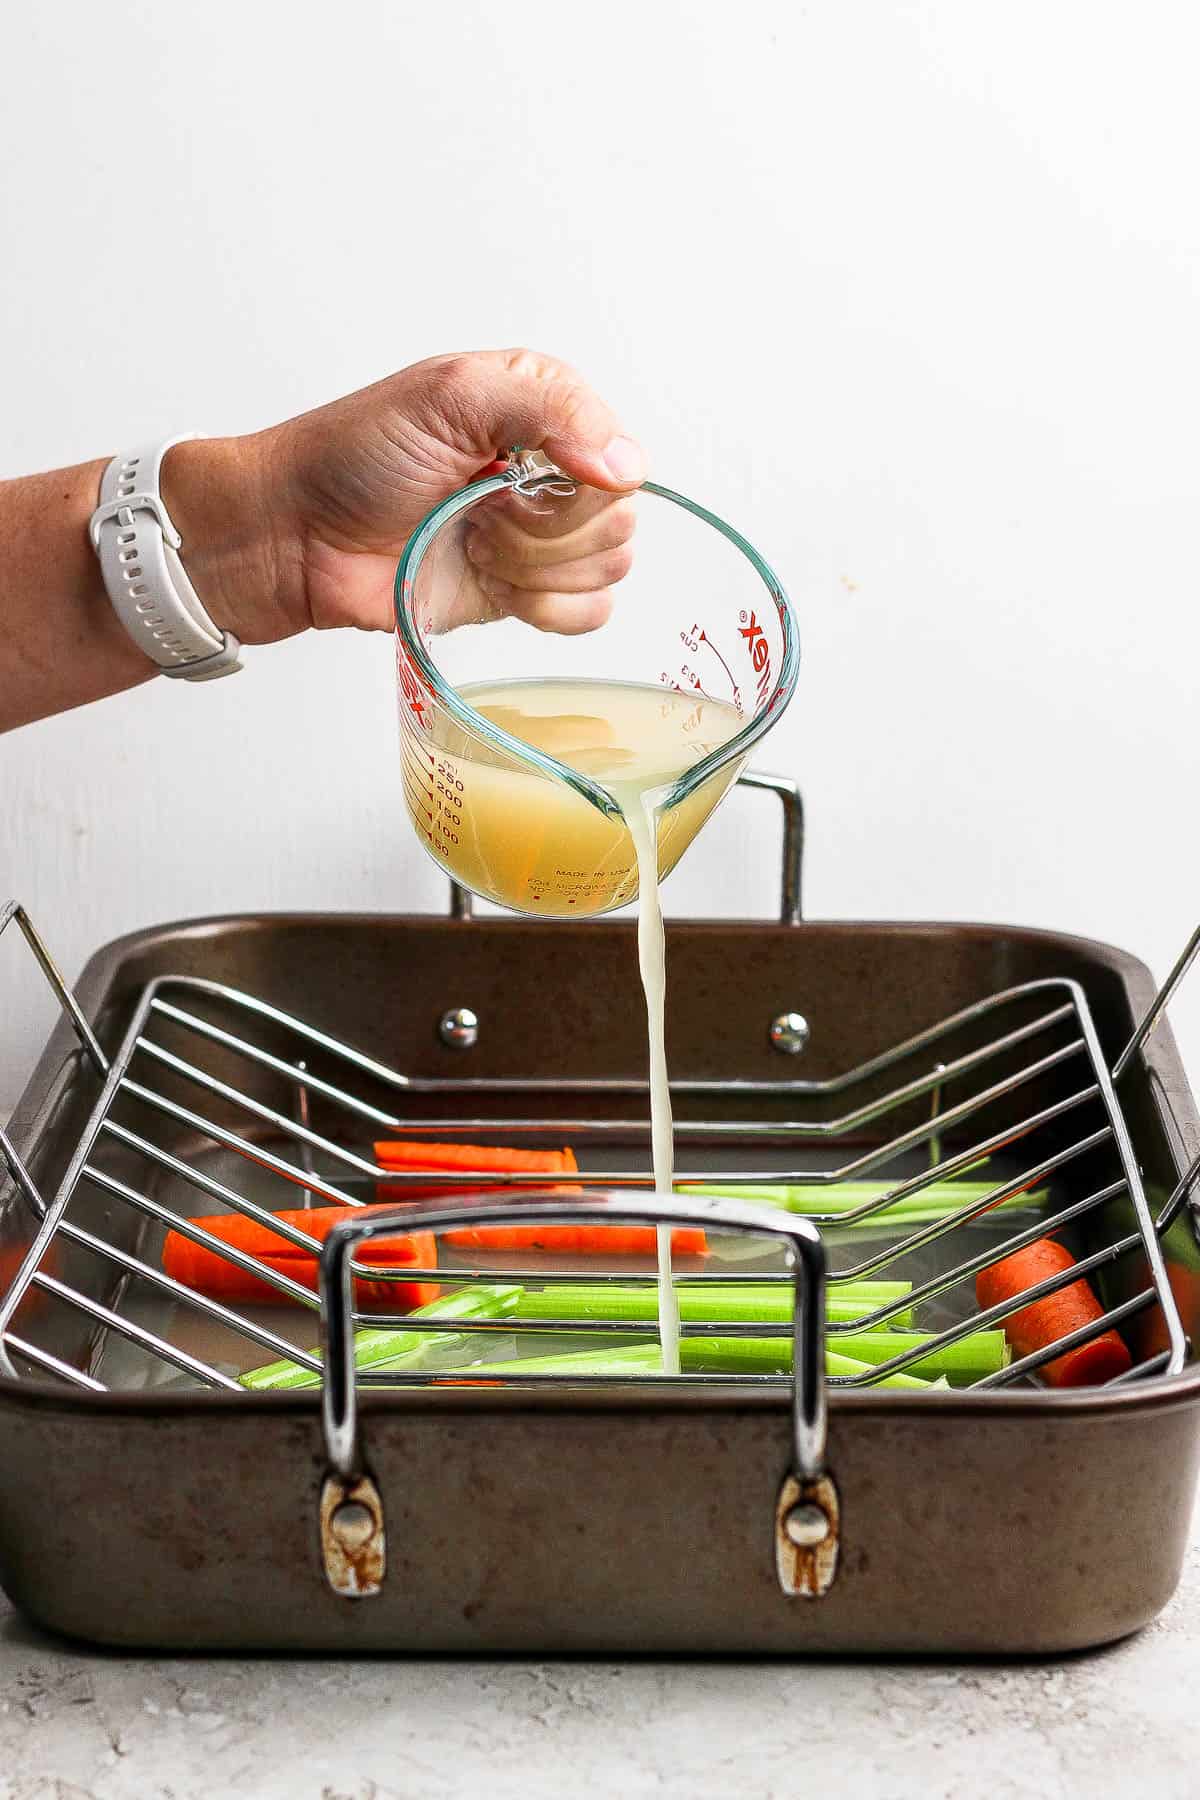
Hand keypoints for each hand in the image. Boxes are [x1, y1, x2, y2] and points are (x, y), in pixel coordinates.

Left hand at [165, 349, 644, 645]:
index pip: (619, 456)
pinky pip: (587, 616)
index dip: (578, 479)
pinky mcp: (522, 596)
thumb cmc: (353, 456)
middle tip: (478, 510)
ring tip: (473, 543)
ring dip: (536, 567)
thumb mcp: (452, 395)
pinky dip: (547, 609)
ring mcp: (537, 539)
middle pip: (618, 521)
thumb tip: (627, 466)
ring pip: (606, 569)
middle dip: (547, 528)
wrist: (296, 536)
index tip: (516, 476)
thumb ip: (552, 405)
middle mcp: (549, 474)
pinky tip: (494, 584)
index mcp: (541, 413)